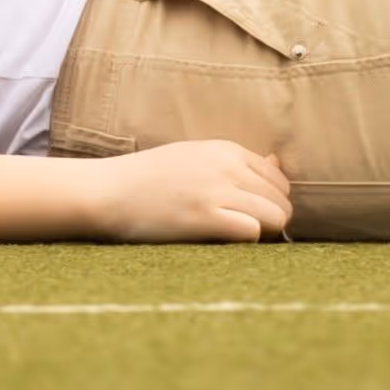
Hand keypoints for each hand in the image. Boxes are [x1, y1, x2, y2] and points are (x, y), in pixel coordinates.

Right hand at [75, 139, 293, 241]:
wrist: (108, 191)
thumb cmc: (148, 177)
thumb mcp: (194, 156)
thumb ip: (236, 161)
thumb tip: (277, 162)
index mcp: (225, 148)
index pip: (278, 179)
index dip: (271, 201)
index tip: (251, 213)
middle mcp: (226, 165)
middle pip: (281, 200)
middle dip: (271, 219)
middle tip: (244, 230)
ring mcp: (217, 190)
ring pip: (274, 216)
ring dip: (263, 232)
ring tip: (236, 237)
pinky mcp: (205, 216)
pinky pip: (252, 231)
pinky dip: (246, 240)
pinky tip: (223, 240)